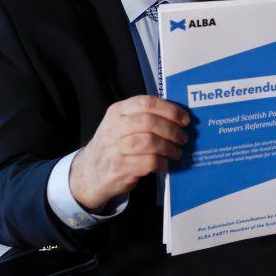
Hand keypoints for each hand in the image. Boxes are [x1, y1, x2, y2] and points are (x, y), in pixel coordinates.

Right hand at [69, 95, 189, 210]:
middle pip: (149, 122)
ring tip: (177, 152)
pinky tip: (165, 164)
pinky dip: (162, 163)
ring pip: (150, 142)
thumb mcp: (122, 125)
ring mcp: (114, 148)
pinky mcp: (118, 167)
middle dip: (172, 130)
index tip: (185, 119)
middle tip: (183, 138)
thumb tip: (180, 118)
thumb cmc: (115, 145)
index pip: (146, 103)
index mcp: (117, 111)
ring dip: (169, 148)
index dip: (170, 110)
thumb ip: (144, 117)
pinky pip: (148, 162)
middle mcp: (114, 127)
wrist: (90, 172)